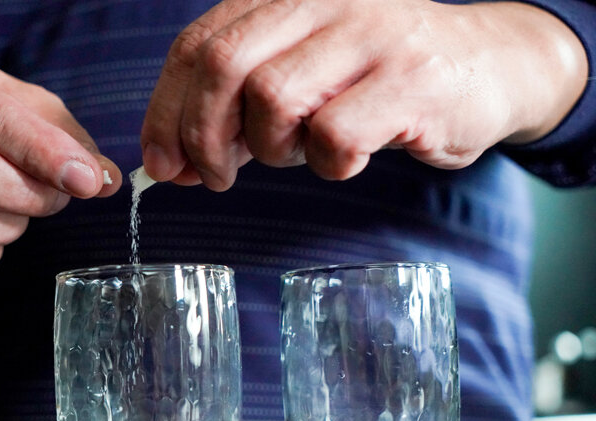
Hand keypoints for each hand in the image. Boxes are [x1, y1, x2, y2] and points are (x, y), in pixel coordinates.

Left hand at [141, 0, 587, 189]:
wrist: (484, 67)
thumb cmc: (374, 80)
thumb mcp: (298, 77)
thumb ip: (237, 108)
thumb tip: (172, 162)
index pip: (196, 46)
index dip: (165, 112)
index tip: (161, 163)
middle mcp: (324, 0)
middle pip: (223, 66)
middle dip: (202, 137)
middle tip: (213, 177)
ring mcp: (371, 34)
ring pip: (273, 98)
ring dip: (270, 149)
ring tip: (297, 154)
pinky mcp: (411, 80)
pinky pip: (335, 136)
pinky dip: (329, 165)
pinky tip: (346, 160)